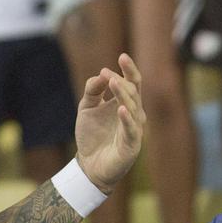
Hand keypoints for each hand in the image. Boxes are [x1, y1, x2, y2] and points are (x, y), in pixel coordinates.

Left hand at [73, 53, 145, 189]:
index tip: (121, 57)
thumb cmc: (92, 136)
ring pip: (133, 108)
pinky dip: (127, 119)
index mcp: (125, 103)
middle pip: (133, 92)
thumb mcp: (87, 108)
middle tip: (108, 74)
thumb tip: (101, 75)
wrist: (89, 166)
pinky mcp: (131, 145)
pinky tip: (121, 109)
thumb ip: (92, 90)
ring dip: (123, 95)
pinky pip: (131, 130)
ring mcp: (134, 129)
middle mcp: (133, 114)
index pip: (132, 83)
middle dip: (122, 80)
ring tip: (114, 82)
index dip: (129, 69)